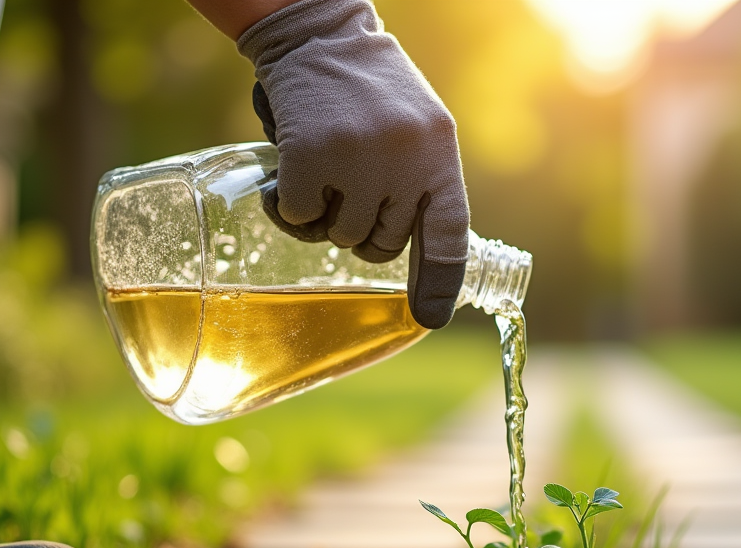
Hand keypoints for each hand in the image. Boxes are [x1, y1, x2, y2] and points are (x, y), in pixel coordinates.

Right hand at [238, 0, 469, 328]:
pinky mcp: (311, 159)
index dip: (441, 283)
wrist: (320, 35)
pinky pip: (300, 217)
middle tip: (352, 191)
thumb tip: (424, 260)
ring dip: (327, 218)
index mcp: (440, 156)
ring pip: (341, 237)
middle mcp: (405, 161)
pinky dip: (291, 205)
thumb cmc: (370, 92)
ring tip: (326, 172)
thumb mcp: (418, 132)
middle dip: (364, 231)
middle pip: (383, 246)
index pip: (449, 237)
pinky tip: (294, 168)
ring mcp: (358, 161)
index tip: (430, 318)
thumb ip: (424, 185)